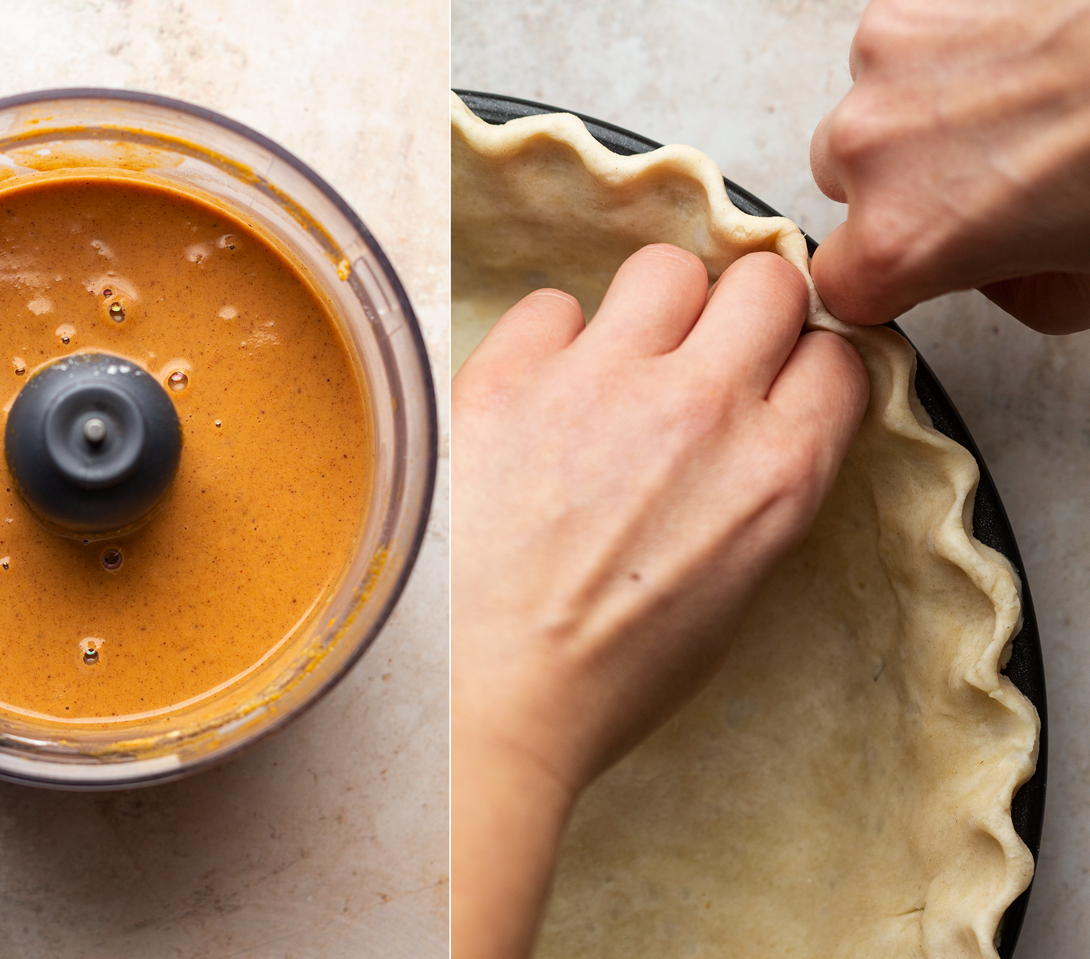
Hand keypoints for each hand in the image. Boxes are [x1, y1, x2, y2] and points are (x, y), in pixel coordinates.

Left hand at [451, 245, 867, 957]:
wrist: (487, 699)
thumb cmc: (609, 672)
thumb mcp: (734, 590)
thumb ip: (762, 488)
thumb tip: (759, 426)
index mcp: (774, 474)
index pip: (837, 355)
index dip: (802, 365)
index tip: (774, 379)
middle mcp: (701, 409)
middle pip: (765, 279)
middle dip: (745, 310)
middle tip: (705, 354)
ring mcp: (601, 381)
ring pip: (665, 268)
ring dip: (654, 308)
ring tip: (618, 365)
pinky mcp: (508, 375)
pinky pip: (552, 305)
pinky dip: (551, 340)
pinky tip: (538, 395)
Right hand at [810, 0, 1089, 331]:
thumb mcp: (1077, 286)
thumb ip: (1001, 295)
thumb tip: (979, 272)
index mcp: (898, 241)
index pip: (833, 284)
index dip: (878, 279)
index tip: (910, 268)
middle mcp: (870, 150)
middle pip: (837, 183)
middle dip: (892, 185)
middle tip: (978, 176)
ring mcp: (882, 68)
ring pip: (861, 109)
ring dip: (910, 115)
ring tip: (999, 108)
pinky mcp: (905, 7)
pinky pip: (893, 46)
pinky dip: (935, 56)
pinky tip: (1001, 59)